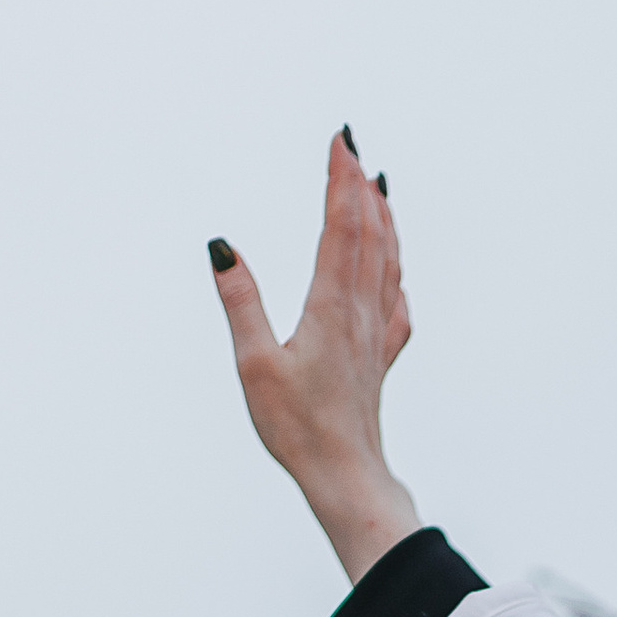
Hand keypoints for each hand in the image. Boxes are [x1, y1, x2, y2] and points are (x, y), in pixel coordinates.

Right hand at [210, 129, 419, 583]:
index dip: (341, 180)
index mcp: (331, 307)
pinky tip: (394, 276)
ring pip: (387, 263)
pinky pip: (395, 303)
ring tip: (378, 189)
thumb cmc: (297, 428)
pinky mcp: (378, 361)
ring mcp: (375, 336)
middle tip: (352, 146)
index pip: (342, 226)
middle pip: (368, 235)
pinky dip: (395, 273)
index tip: (340, 140)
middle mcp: (361, 313)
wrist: (346, 476)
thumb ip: (241, 302)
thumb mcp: (254, 363)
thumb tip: (221, 247)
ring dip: (383, 221)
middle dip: (359, 186)